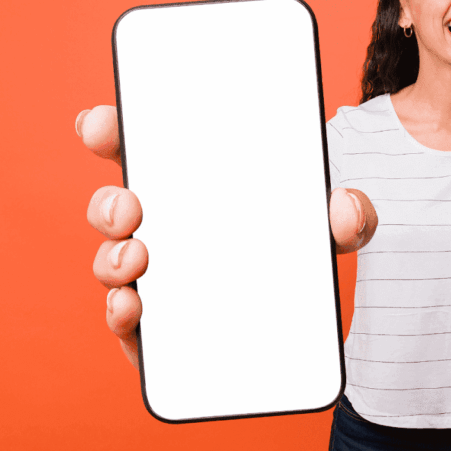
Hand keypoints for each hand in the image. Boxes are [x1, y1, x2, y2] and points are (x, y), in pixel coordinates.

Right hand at [77, 105, 375, 367]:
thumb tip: (347, 210)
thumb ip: (348, 215)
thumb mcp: (328, 225)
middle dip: (110, 202)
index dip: (109, 129)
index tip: (101, 123)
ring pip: (112, 261)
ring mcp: (153, 276)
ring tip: (137, 259)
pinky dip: (119, 313)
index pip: (138, 147)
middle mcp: (161, 227)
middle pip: (114, 206)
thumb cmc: (297, 246)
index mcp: (190, 185)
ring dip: (112, 258)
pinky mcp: (154, 327)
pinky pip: (123, 318)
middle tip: (132, 206)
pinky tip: (132, 307)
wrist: (301, 317)